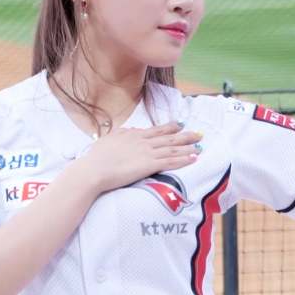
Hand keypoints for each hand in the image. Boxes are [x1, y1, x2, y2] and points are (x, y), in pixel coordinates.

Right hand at [85, 121, 201, 192]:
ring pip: (173, 149)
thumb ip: (123, 134)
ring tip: (200, 146)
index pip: (157, 130)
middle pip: (169, 138)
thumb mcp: (109, 139)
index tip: (180, 124)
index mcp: (134, 136)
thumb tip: (132, 131)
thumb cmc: (98, 157)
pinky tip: (193, 158)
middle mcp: (144, 142)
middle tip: (198, 134)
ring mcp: (148, 153)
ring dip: (188, 147)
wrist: (95, 170)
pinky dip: (183, 160)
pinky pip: (170, 162)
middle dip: (185, 136)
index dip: (170, 127)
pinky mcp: (149, 166)